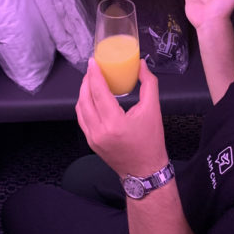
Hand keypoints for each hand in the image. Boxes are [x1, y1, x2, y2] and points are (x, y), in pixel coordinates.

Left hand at [76, 58, 167, 177]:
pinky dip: (84, 106)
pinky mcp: (91, 142)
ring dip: (83, 93)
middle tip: (92, 69)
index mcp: (114, 123)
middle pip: (85, 99)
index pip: (98, 93)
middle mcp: (100, 131)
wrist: (144, 171)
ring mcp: (93, 138)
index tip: (93, 62)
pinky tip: (91, 98)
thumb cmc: (151, 142)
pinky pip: (82, 119)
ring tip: (91, 81)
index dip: (94, 75)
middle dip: (86, 81)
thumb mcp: (153, 110)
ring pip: (80, 109)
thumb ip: (148, 84)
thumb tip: (141, 65)